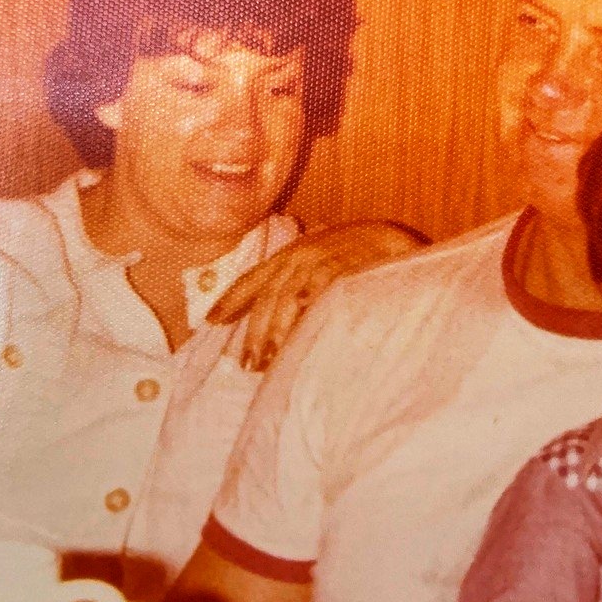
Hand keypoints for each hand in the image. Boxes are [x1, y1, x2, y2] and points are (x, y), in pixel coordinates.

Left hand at [207, 220, 426, 369]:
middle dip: (255, 332)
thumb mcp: (318, 261)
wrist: (390, 238)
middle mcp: (298, 255)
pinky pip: (315, 294)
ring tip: (269, 361)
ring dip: (274, 332)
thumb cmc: (355, 255)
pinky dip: (303, 313)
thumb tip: (278, 315)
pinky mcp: (340, 268)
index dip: (231, 299)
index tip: (210, 321)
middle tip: (248, 363)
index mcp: (290, 254)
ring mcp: (318, 260)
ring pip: (285, 299)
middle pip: (266, 297)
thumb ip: (297, 282)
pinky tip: (296, 336)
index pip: (253, 278)